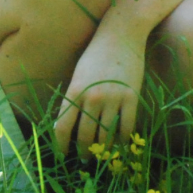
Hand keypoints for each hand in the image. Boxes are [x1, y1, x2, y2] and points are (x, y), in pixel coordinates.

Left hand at [55, 24, 145, 157]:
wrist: (121, 34)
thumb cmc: (96, 53)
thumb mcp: (78, 75)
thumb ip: (74, 99)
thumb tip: (68, 127)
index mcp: (75, 91)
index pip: (63, 128)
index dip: (61, 145)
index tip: (63, 154)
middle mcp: (93, 98)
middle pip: (85, 136)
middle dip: (84, 151)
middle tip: (85, 158)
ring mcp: (113, 98)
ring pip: (106, 136)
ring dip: (103, 149)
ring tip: (102, 154)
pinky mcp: (132, 98)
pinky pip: (126, 128)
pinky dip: (123, 140)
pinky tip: (120, 144)